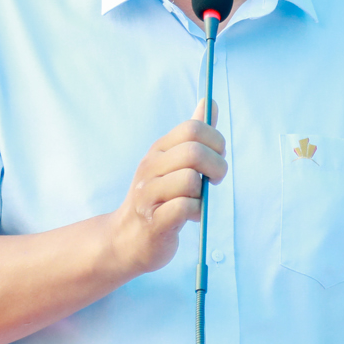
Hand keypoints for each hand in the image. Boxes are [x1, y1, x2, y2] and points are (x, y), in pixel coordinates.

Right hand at [109, 101, 225, 274]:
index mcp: (159, 150)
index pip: (192, 128)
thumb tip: (210, 103)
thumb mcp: (172, 163)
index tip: (218, 156)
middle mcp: (150, 167)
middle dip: (217, 166)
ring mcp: (149, 195)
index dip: (215, 140)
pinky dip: (196, 212)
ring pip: (191, 180)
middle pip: (194, 152)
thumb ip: (193, 135)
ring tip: (197, 202)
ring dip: (204, 194)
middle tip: (215, 180)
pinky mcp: (155, 221)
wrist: (125, 240)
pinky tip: (191, 216)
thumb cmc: (157, 199)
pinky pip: (185, 207)